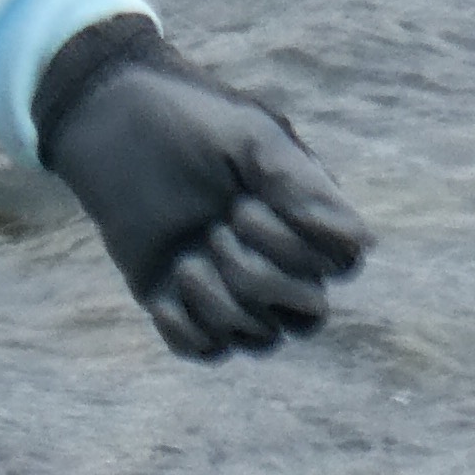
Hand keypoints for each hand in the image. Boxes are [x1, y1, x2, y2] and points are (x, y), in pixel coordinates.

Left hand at [37, 28, 368, 361]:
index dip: (303, 248)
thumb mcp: (250, 137)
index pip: (342, 264)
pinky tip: (163, 296)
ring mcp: (231, 287)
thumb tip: (362, 242)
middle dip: (261, 276)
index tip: (250, 203)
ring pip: (262, 338)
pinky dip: (187, 331)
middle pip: (309, 313)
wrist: (111, 125)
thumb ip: (302, 184)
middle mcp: (278, 260)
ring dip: (222, 304)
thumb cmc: (189, 123)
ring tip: (186, 260)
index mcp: (303, 218)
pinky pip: (207, 351)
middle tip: (217, 228)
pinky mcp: (184, 306)